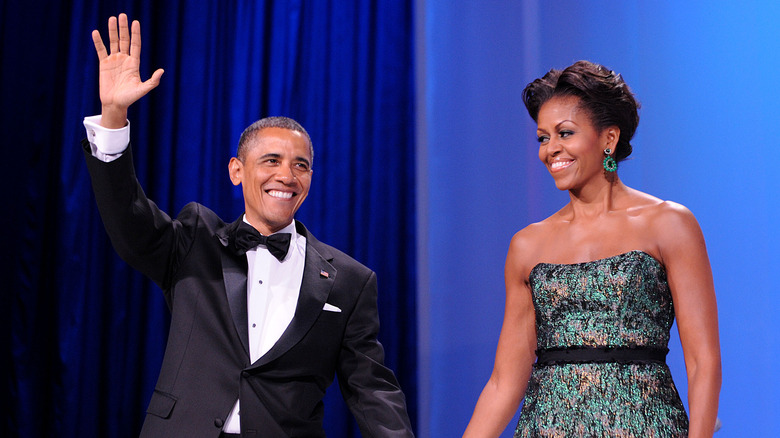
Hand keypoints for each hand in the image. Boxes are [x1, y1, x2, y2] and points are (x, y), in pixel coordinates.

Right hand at [91, 13, 163, 127]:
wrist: (115, 104)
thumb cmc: (130, 98)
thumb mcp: (143, 89)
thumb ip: (152, 81)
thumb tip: (161, 71)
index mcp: (134, 63)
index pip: (135, 45)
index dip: (135, 34)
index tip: (136, 22)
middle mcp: (125, 59)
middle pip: (124, 40)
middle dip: (124, 28)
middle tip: (122, 15)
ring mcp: (114, 60)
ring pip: (113, 42)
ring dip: (112, 31)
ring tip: (112, 19)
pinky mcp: (104, 64)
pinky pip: (101, 50)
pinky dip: (98, 42)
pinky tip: (96, 32)